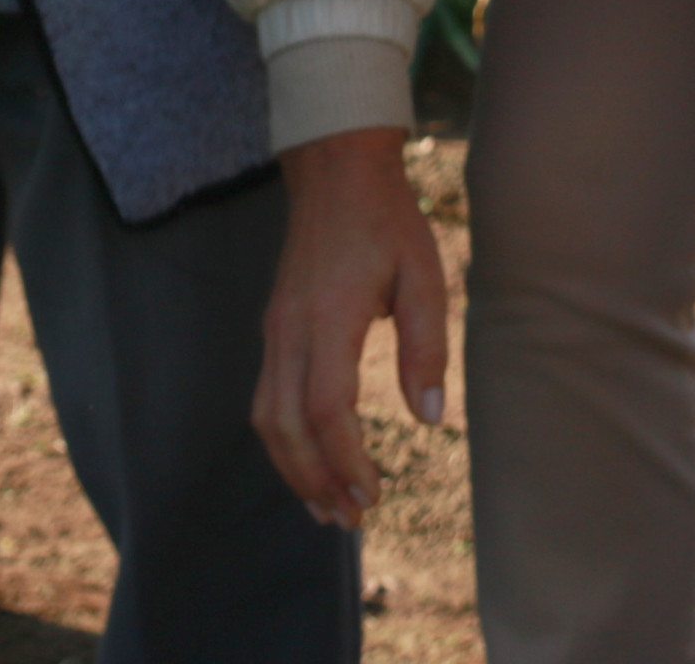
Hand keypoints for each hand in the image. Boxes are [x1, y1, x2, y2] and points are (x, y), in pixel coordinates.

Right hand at [255, 128, 449, 527]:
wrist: (334, 172)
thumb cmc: (386, 221)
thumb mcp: (424, 277)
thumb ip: (426, 348)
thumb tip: (428, 419)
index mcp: (328, 318)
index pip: (326, 409)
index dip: (346, 462)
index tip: (373, 496)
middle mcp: (290, 330)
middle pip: (284, 425)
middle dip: (314, 481)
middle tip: (351, 522)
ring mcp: (275, 329)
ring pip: (266, 416)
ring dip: (293, 468)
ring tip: (327, 507)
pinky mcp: (275, 328)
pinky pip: (267, 396)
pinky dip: (285, 440)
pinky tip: (312, 458)